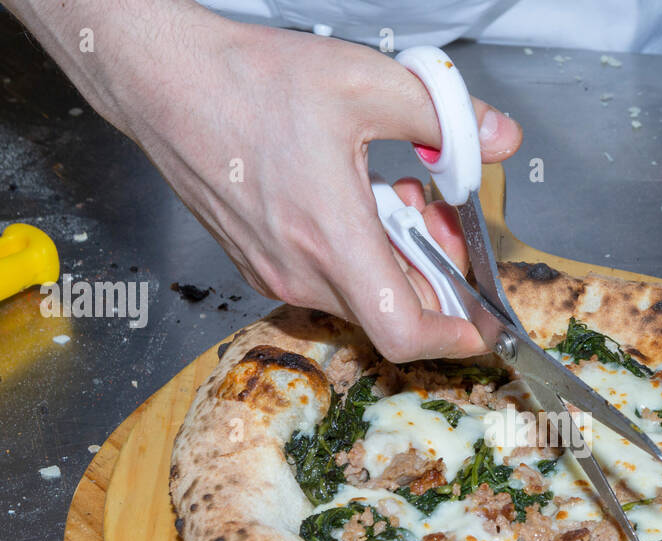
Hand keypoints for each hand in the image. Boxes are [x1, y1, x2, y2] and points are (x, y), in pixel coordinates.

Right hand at [86, 8, 521, 360]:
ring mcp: (274, 272)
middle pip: (393, 310)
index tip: (479, 326)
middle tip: (435, 211)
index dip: (453, 338)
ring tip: (389, 191)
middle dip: (432, 270)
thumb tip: (496, 138)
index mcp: (331, 238)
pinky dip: (357, 253)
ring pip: (362, 295)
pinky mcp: (258, 264)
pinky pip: (327, 280)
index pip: (403, 331)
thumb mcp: (368, 82)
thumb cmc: (247, 82)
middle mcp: (299, 270)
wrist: (166, 80)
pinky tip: (352, 198)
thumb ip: (444, 116)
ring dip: (394, 257)